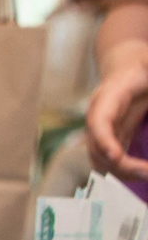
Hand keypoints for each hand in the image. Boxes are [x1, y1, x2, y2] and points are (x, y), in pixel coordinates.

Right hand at [84, 56, 147, 182]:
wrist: (128, 64)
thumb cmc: (141, 64)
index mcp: (108, 96)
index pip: (98, 121)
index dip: (104, 140)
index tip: (116, 156)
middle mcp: (99, 117)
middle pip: (97, 148)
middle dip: (120, 165)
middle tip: (147, 172)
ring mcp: (103, 130)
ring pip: (101, 160)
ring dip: (123, 172)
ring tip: (147, 175)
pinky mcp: (113, 138)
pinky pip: (111, 161)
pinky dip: (126, 171)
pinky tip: (143, 172)